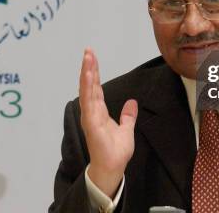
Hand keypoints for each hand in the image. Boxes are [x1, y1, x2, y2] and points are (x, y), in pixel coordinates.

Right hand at [79, 48, 137, 197]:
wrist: (113, 168)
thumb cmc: (115, 152)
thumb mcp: (126, 129)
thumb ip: (128, 116)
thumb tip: (131, 103)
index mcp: (99, 112)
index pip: (96, 88)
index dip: (94, 73)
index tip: (93, 58)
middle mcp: (92, 112)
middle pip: (89, 85)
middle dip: (89, 67)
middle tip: (88, 50)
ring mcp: (90, 116)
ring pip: (87, 90)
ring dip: (87, 73)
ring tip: (87, 57)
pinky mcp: (91, 122)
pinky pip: (89, 101)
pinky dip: (88, 87)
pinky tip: (89, 75)